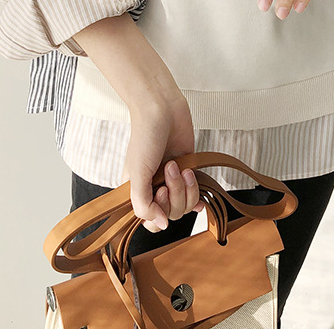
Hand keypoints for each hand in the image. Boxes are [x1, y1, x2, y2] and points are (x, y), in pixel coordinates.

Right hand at [121, 95, 204, 233]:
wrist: (162, 109)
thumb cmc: (145, 136)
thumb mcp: (137, 173)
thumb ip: (143, 204)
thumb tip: (161, 225)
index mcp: (136, 191)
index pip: (148, 221)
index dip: (157, 213)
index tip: (159, 192)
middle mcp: (154, 189)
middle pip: (170, 215)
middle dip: (174, 194)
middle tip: (170, 169)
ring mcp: (171, 181)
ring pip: (184, 206)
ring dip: (185, 187)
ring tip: (180, 165)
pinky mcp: (187, 172)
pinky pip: (196, 195)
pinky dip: (197, 190)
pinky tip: (192, 178)